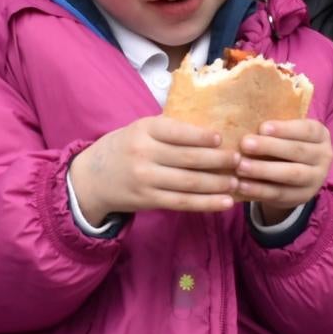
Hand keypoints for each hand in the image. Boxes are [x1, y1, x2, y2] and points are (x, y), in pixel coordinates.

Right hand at [72, 116, 238, 222]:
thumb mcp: (140, 130)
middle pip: (188, 158)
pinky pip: (182, 203)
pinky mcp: (148, 200)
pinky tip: (225, 202)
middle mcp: (143, 153)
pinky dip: (206, 203)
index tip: (221, 138)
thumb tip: (212, 132)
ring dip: (217, 183)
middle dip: (218, 160)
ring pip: (188, 183)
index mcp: (144, 129)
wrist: (91, 178)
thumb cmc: (125, 148)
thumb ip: (169, 130)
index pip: (177, 131)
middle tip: (241, 160)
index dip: (201, 136)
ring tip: (237, 181)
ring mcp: (145, 179)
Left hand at [236, 117, 332, 214]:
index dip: (285, 129)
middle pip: (297, 151)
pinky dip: (260, 190)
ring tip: (241, 166)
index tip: (262, 127)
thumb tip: (246, 119)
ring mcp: (316, 179)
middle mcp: (324, 156)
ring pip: (291, 174)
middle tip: (245, 144)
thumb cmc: (286, 146)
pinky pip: (281, 193)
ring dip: (264, 170)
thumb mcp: (287, 134)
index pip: (306, 130)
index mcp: (321, 135)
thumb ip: (273, 128)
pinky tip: (243, 185)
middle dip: (270, 147)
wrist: (295, 178)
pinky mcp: (303, 197)